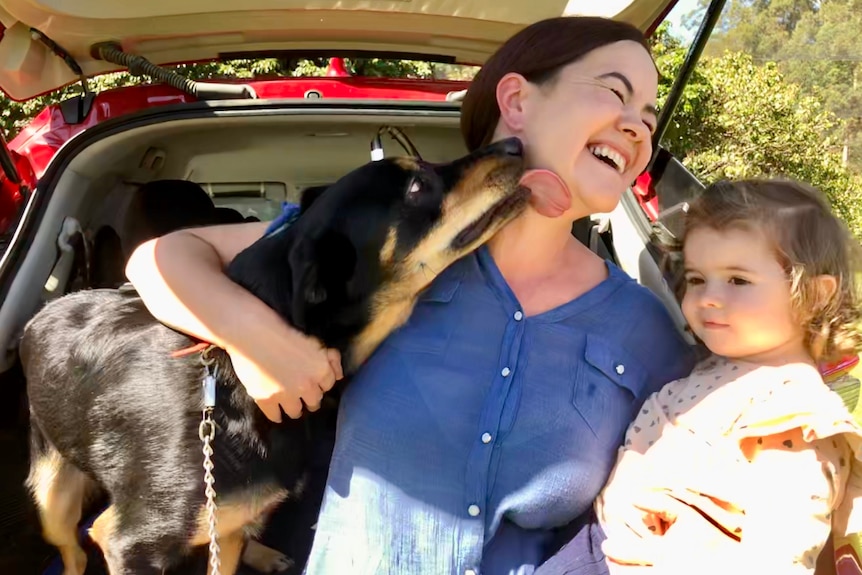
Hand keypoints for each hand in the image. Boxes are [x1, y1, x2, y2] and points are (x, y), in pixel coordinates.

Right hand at [226, 330, 343, 421]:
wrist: (251, 332)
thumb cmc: (281, 330)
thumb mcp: (312, 340)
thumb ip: (329, 358)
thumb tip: (339, 375)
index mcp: (320, 370)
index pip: (328, 385)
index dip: (321, 383)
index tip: (315, 383)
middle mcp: (306, 386)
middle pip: (314, 402)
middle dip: (309, 398)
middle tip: (302, 393)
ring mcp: (286, 395)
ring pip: (296, 412)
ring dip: (294, 408)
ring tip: (289, 403)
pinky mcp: (266, 400)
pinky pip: (275, 416)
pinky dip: (276, 415)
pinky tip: (276, 413)